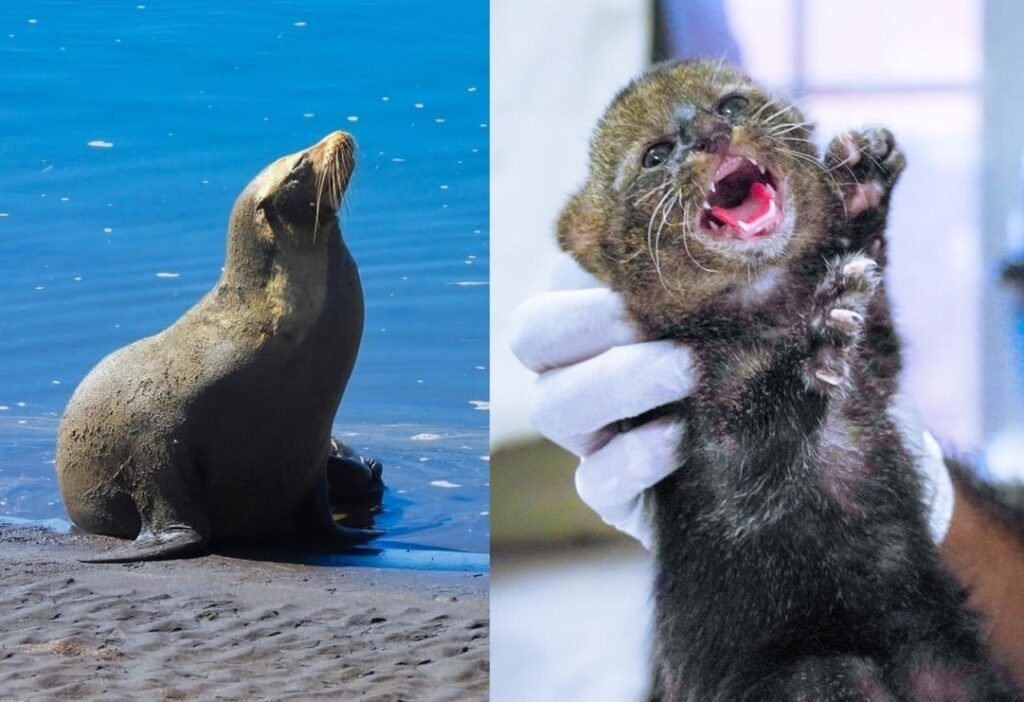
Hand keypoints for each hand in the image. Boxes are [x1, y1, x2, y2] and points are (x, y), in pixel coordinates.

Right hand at [509, 255, 952, 547]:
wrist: (805, 446)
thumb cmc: (773, 338)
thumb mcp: (763, 283)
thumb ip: (748, 239)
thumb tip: (782, 165)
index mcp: (596, 304)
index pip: (559, 271)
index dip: (592, 271)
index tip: (660, 267)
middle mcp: (576, 364)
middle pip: (529, 336)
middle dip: (588, 322)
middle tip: (658, 315)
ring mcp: (588, 432)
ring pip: (550, 406)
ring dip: (613, 382)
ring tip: (686, 370)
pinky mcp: (613, 492)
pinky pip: (593, 481)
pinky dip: (632, 457)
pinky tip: (682, 439)